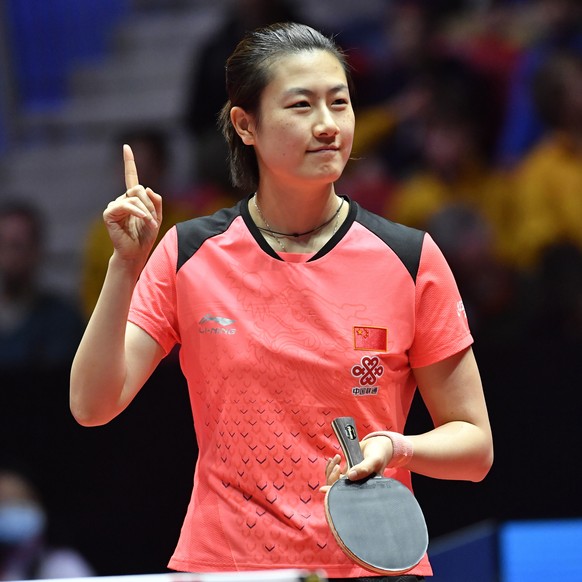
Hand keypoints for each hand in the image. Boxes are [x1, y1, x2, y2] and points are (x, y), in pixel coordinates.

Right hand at [103, 144, 161, 261]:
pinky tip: (143, 220)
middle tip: (152, 220)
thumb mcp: (157, 217)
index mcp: (133, 199)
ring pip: (133, 197)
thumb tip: (146, 188)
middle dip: (149, 204)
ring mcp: (114, 206)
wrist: (136, 253)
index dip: (129, 162)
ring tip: (149, 224)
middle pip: (138, 189)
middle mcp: (122, 200)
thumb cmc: (145, 236)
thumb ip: (155, 201)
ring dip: (145, 211)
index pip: (131, 177)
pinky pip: (125, 206)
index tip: (126, 147)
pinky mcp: (109, 214)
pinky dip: (137, 212)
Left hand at [319, 436, 393, 492]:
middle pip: (336, 487)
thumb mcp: (374, 461)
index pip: (346, 494)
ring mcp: (349, 477)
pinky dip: (330, 465)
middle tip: (338, 466)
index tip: (323, 489)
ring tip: (338, 458)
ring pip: (333, 479)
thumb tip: (349, 476)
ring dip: (331, 468)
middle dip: (332, 476)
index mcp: (363, 487)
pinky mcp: (345, 469)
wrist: (377, 444)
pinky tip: (333, 459)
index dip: (334, 493)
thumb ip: (364, 468)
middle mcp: (355, 485)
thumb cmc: (379, 455)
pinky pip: (333, 471)